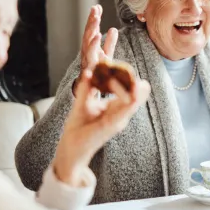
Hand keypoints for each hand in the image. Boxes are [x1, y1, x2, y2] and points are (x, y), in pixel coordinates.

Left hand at [52, 69, 149, 186]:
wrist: (71, 147)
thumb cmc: (78, 127)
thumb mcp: (83, 103)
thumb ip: (88, 88)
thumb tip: (91, 70)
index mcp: (114, 108)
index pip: (126, 90)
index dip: (124, 77)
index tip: (114, 62)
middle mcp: (120, 114)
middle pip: (134, 96)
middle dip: (136, 84)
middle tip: (134, 74)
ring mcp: (117, 121)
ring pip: (132, 103)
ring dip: (134, 91)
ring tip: (138, 82)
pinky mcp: (112, 126)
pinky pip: (123, 112)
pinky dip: (127, 102)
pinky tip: (131, 94)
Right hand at [74, 5, 117, 93]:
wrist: (91, 89)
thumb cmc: (98, 71)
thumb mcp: (106, 55)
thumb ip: (109, 43)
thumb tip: (113, 29)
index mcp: (91, 47)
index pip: (92, 31)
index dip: (94, 19)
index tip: (97, 6)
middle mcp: (87, 52)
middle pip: (88, 34)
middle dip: (91, 21)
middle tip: (95, 8)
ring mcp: (87, 59)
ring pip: (87, 42)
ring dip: (91, 29)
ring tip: (96, 18)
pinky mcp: (89, 66)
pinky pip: (91, 54)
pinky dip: (93, 44)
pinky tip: (97, 36)